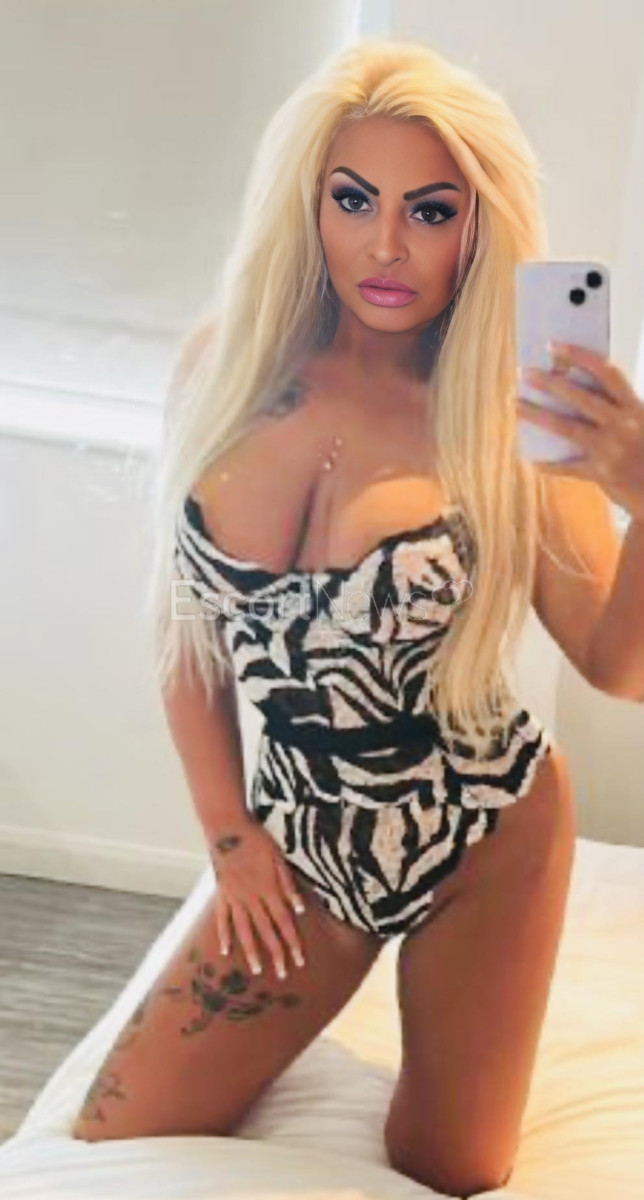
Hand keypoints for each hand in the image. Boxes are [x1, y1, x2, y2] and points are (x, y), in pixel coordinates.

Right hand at [208, 815, 306, 979]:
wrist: (228, 829)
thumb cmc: (257, 840)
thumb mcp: (279, 858)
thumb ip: (288, 884)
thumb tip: (300, 908)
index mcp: (269, 890)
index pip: (284, 922)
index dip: (292, 942)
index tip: (299, 960)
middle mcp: (252, 898)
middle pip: (266, 930)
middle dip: (276, 953)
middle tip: (282, 974)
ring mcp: (234, 898)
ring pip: (244, 930)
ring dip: (251, 951)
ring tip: (256, 970)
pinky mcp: (222, 894)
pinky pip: (222, 919)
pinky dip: (223, 935)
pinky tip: (225, 951)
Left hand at [517, 341, 643, 521]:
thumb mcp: (641, 423)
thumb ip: (616, 409)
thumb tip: (574, 390)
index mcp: (635, 408)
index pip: (606, 373)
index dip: (580, 356)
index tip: (554, 346)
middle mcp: (623, 425)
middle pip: (580, 398)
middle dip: (550, 383)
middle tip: (525, 373)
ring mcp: (611, 450)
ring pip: (566, 427)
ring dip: (537, 415)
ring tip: (516, 405)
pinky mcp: (601, 473)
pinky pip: (568, 467)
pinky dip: (550, 464)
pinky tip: (533, 459)